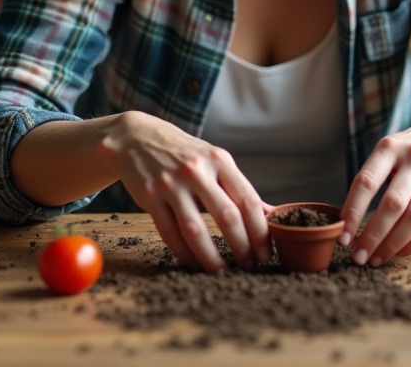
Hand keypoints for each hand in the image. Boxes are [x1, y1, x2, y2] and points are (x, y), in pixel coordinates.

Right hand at [103, 111, 272, 273]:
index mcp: (219, 160)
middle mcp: (197, 170)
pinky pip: (170, 233)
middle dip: (242, 247)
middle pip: (226, 216)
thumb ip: (239, 189)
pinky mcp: (149, 196)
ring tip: (223, 273)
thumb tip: (272, 215)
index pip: (248, 200)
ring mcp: (171, 183)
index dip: (260, 231)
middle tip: (249, 266)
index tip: (267, 253)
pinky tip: (195, 263)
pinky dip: (184, 253)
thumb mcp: (215, 162)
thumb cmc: (186, 154)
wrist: (138, 138)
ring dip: (212, 257)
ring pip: (195, 229)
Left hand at [338, 115, 410, 266]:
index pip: (366, 183)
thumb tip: (348, 221)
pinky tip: (399, 252)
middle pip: (393, 205)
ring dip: (393, 244)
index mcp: (389, 148)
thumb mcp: (389, 151)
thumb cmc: (410, 150)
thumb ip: (371, 178)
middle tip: (358, 257)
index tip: (343, 237)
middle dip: (373, 236)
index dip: (353, 212)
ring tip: (376, 259)